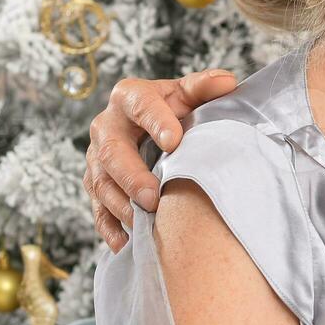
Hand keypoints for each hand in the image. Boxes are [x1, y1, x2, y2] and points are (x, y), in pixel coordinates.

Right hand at [85, 70, 237, 250]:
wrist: (153, 126)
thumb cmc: (175, 109)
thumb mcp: (188, 95)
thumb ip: (204, 88)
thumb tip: (226, 81)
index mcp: (130, 96)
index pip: (141, 105)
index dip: (156, 122)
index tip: (174, 142)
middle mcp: (107, 126)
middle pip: (112, 151)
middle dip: (131, 176)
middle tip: (152, 197)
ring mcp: (97, 157)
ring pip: (101, 183)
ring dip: (120, 205)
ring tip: (143, 223)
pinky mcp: (97, 183)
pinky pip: (97, 207)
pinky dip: (109, 226)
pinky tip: (124, 243)